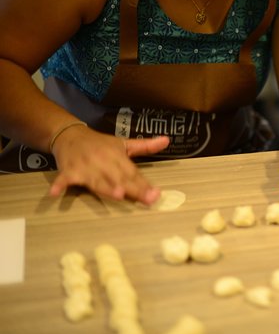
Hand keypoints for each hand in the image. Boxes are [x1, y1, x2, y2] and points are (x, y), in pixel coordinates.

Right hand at [49, 126, 169, 204]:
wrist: (70, 134)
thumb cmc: (100, 144)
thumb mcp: (124, 143)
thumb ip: (145, 146)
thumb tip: (167, 140)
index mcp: (118, 156)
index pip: (133, 173)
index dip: (145, 184)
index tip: (157, 194)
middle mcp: (104, 162)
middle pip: (120, 178)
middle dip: (133, 189)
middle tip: (146, 199)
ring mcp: (85, 167)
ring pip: (97, 180)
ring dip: (106, 187)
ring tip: (117, 195)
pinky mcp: (68, 170)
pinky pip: (63, 179)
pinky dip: (59, 185)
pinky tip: (55, 194)